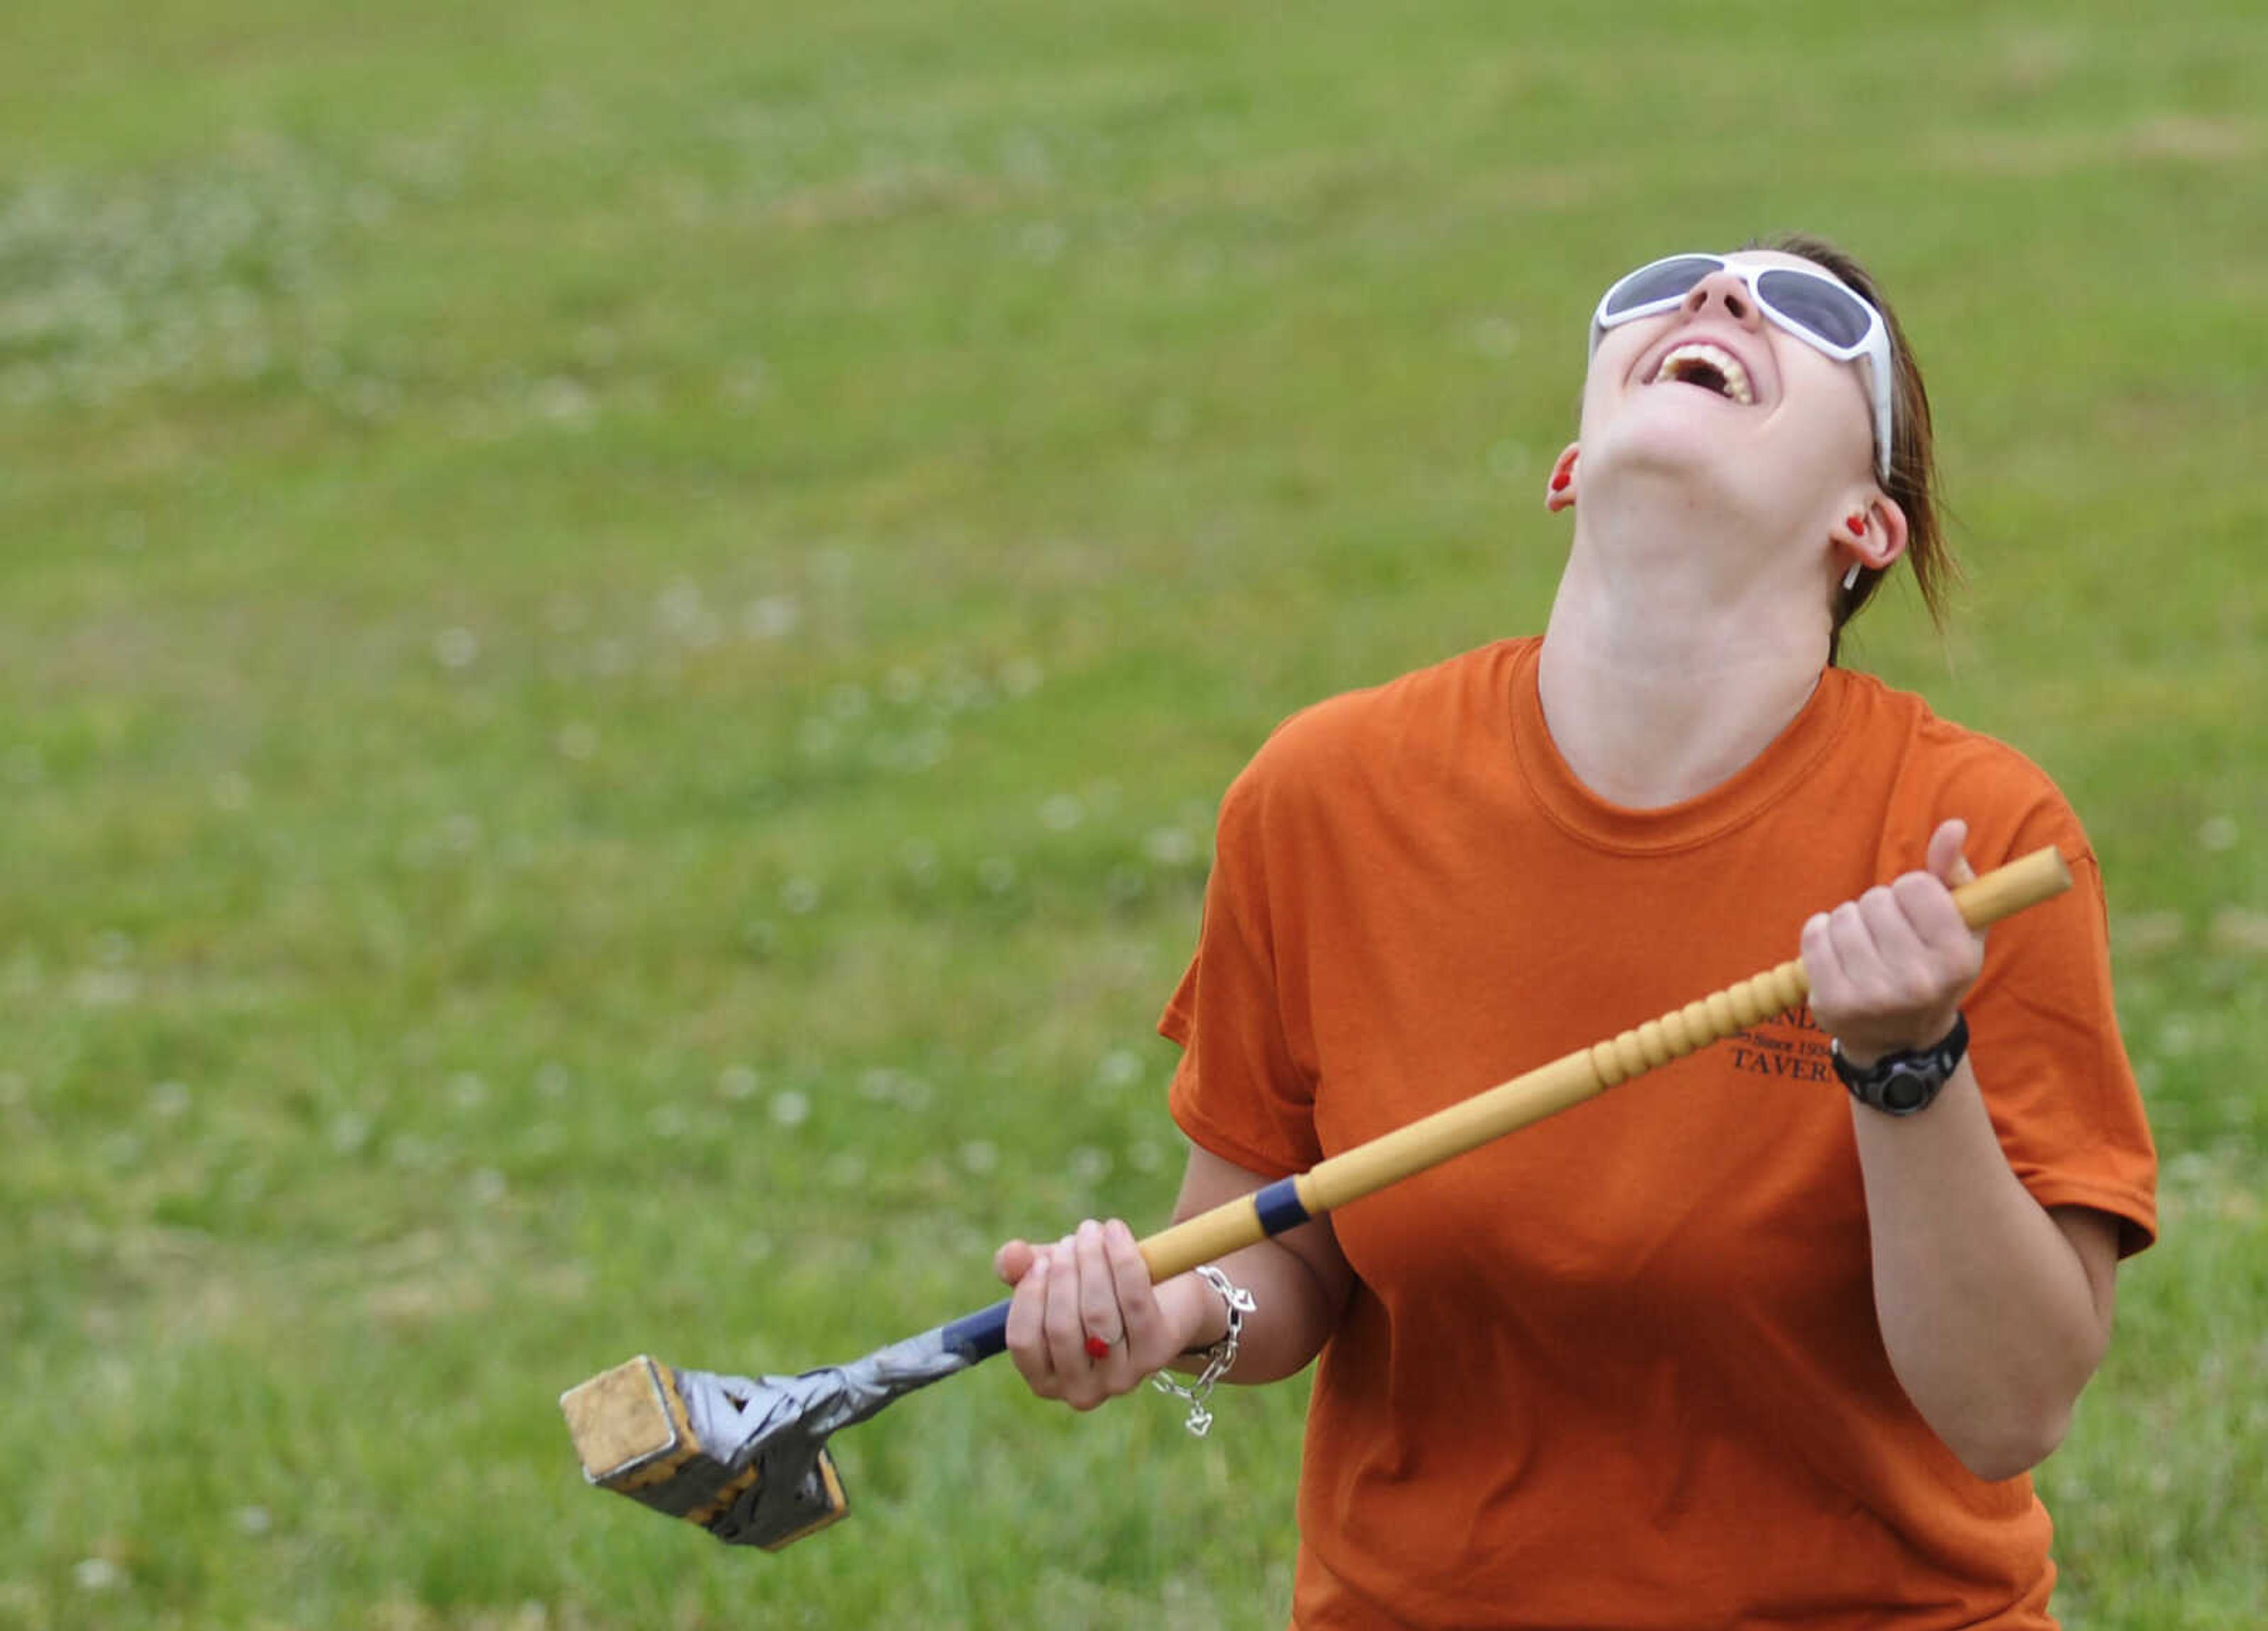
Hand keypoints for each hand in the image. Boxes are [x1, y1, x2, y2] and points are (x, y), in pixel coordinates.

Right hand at [994, 1218, 1199, 1410]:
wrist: (1162, 1298)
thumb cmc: (1094, 1292)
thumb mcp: (1054, 1280)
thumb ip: (1021, 1269)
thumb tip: (1010, 1256)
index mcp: (1045, 1379)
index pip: (1023, 1342)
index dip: (1028, 1296)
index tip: (1041, 1261)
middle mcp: (1081, 1391)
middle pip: (1062, 1328)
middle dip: (1064, 1275)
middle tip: (1071, 1240)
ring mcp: (1120, 1379)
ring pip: (1099, 1315)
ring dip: (1092, 1263)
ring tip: (1091, 1231)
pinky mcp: (1155, 1355)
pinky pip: (1135, 1302)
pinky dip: (1122, 1260)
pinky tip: (1115, 1231)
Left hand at [1802, 819, 1983, 1068]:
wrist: (1900, 1038)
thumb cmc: (1932, 967)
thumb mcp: (1959, 925)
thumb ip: (1955, 872)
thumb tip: (1952, 827)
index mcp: (1957, 959)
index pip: (1916, 886)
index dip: (1912, 891)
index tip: (1916, 913)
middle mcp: (1918, 981)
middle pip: (1877, 899)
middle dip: (1879, 907)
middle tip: (1889, 936)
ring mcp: (1873, 995)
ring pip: (1843, 915)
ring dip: (1849, 921)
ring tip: (1864, 945)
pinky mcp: (1832, 1002)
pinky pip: (1813, 935)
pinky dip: (1820, 933)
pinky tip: (1837, 951)